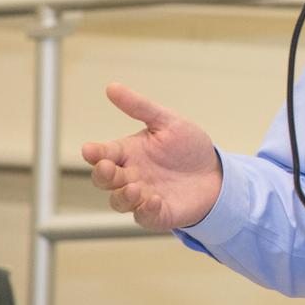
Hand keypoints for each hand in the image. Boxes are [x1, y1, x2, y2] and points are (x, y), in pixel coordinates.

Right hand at [81, 82, 222, 231]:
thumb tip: (112, 87)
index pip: (103, 153)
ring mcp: (142, 196)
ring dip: (122, 196)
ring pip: (119, 201)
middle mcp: (130, 175)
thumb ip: (140, 107)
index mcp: (128, 153)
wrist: (215, 174)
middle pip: (104, 179)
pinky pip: (144, 217)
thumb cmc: (188, 148)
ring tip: (134, 188)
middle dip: (102, 174)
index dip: (94, 153)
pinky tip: (153, 200)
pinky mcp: (157, 214)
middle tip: (107, 167)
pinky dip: (146, 211)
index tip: (89, 150)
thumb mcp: (167, 122)